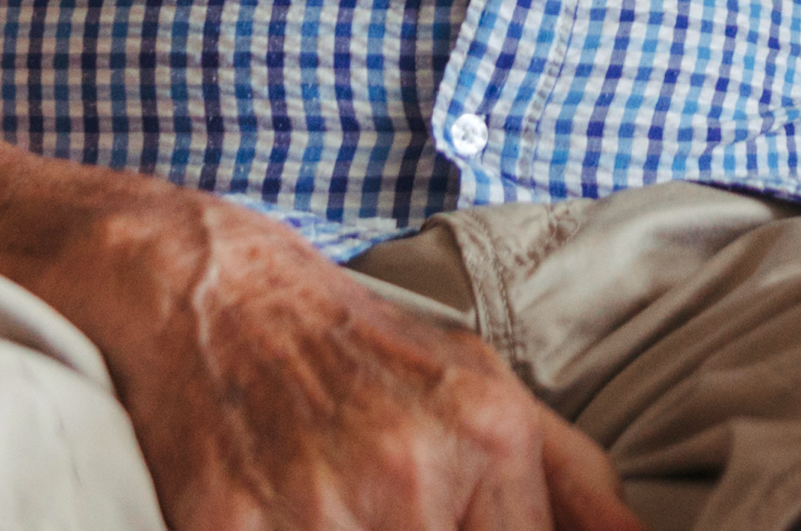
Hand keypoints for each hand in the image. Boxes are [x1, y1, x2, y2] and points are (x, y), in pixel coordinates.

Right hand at [47, 185, 637, 530]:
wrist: (221, 293)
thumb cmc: (371, 351)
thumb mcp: (492, 388)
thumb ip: (579, 483)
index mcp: (487, 439)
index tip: (470, 524)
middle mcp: (409, 474)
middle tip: (400, 512)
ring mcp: (315, 506)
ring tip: (352, 506)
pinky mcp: (226, 527)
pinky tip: (301, 516)